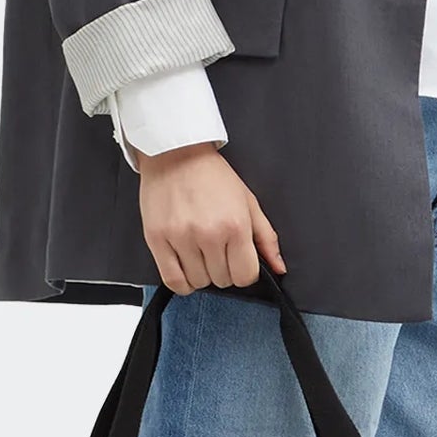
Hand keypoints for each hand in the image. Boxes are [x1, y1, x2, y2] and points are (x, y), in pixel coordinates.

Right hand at [136, 142, 286, 292]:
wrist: (176, 154)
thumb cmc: (212, 175)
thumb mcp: (248, 201)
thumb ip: (266, 238)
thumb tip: (279, 268)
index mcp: (235, 225)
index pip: (245, 275)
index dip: (244, 272)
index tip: (238, 262)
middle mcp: (209, 234)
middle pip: (222, 280)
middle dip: (223, 270)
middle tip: (217, 250)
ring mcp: (181, 238)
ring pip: (198, 282)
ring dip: (202, 274)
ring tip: (199, 253)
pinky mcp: (157, 240)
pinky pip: (173, 280)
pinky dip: (182, 282)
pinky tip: (185, 268)